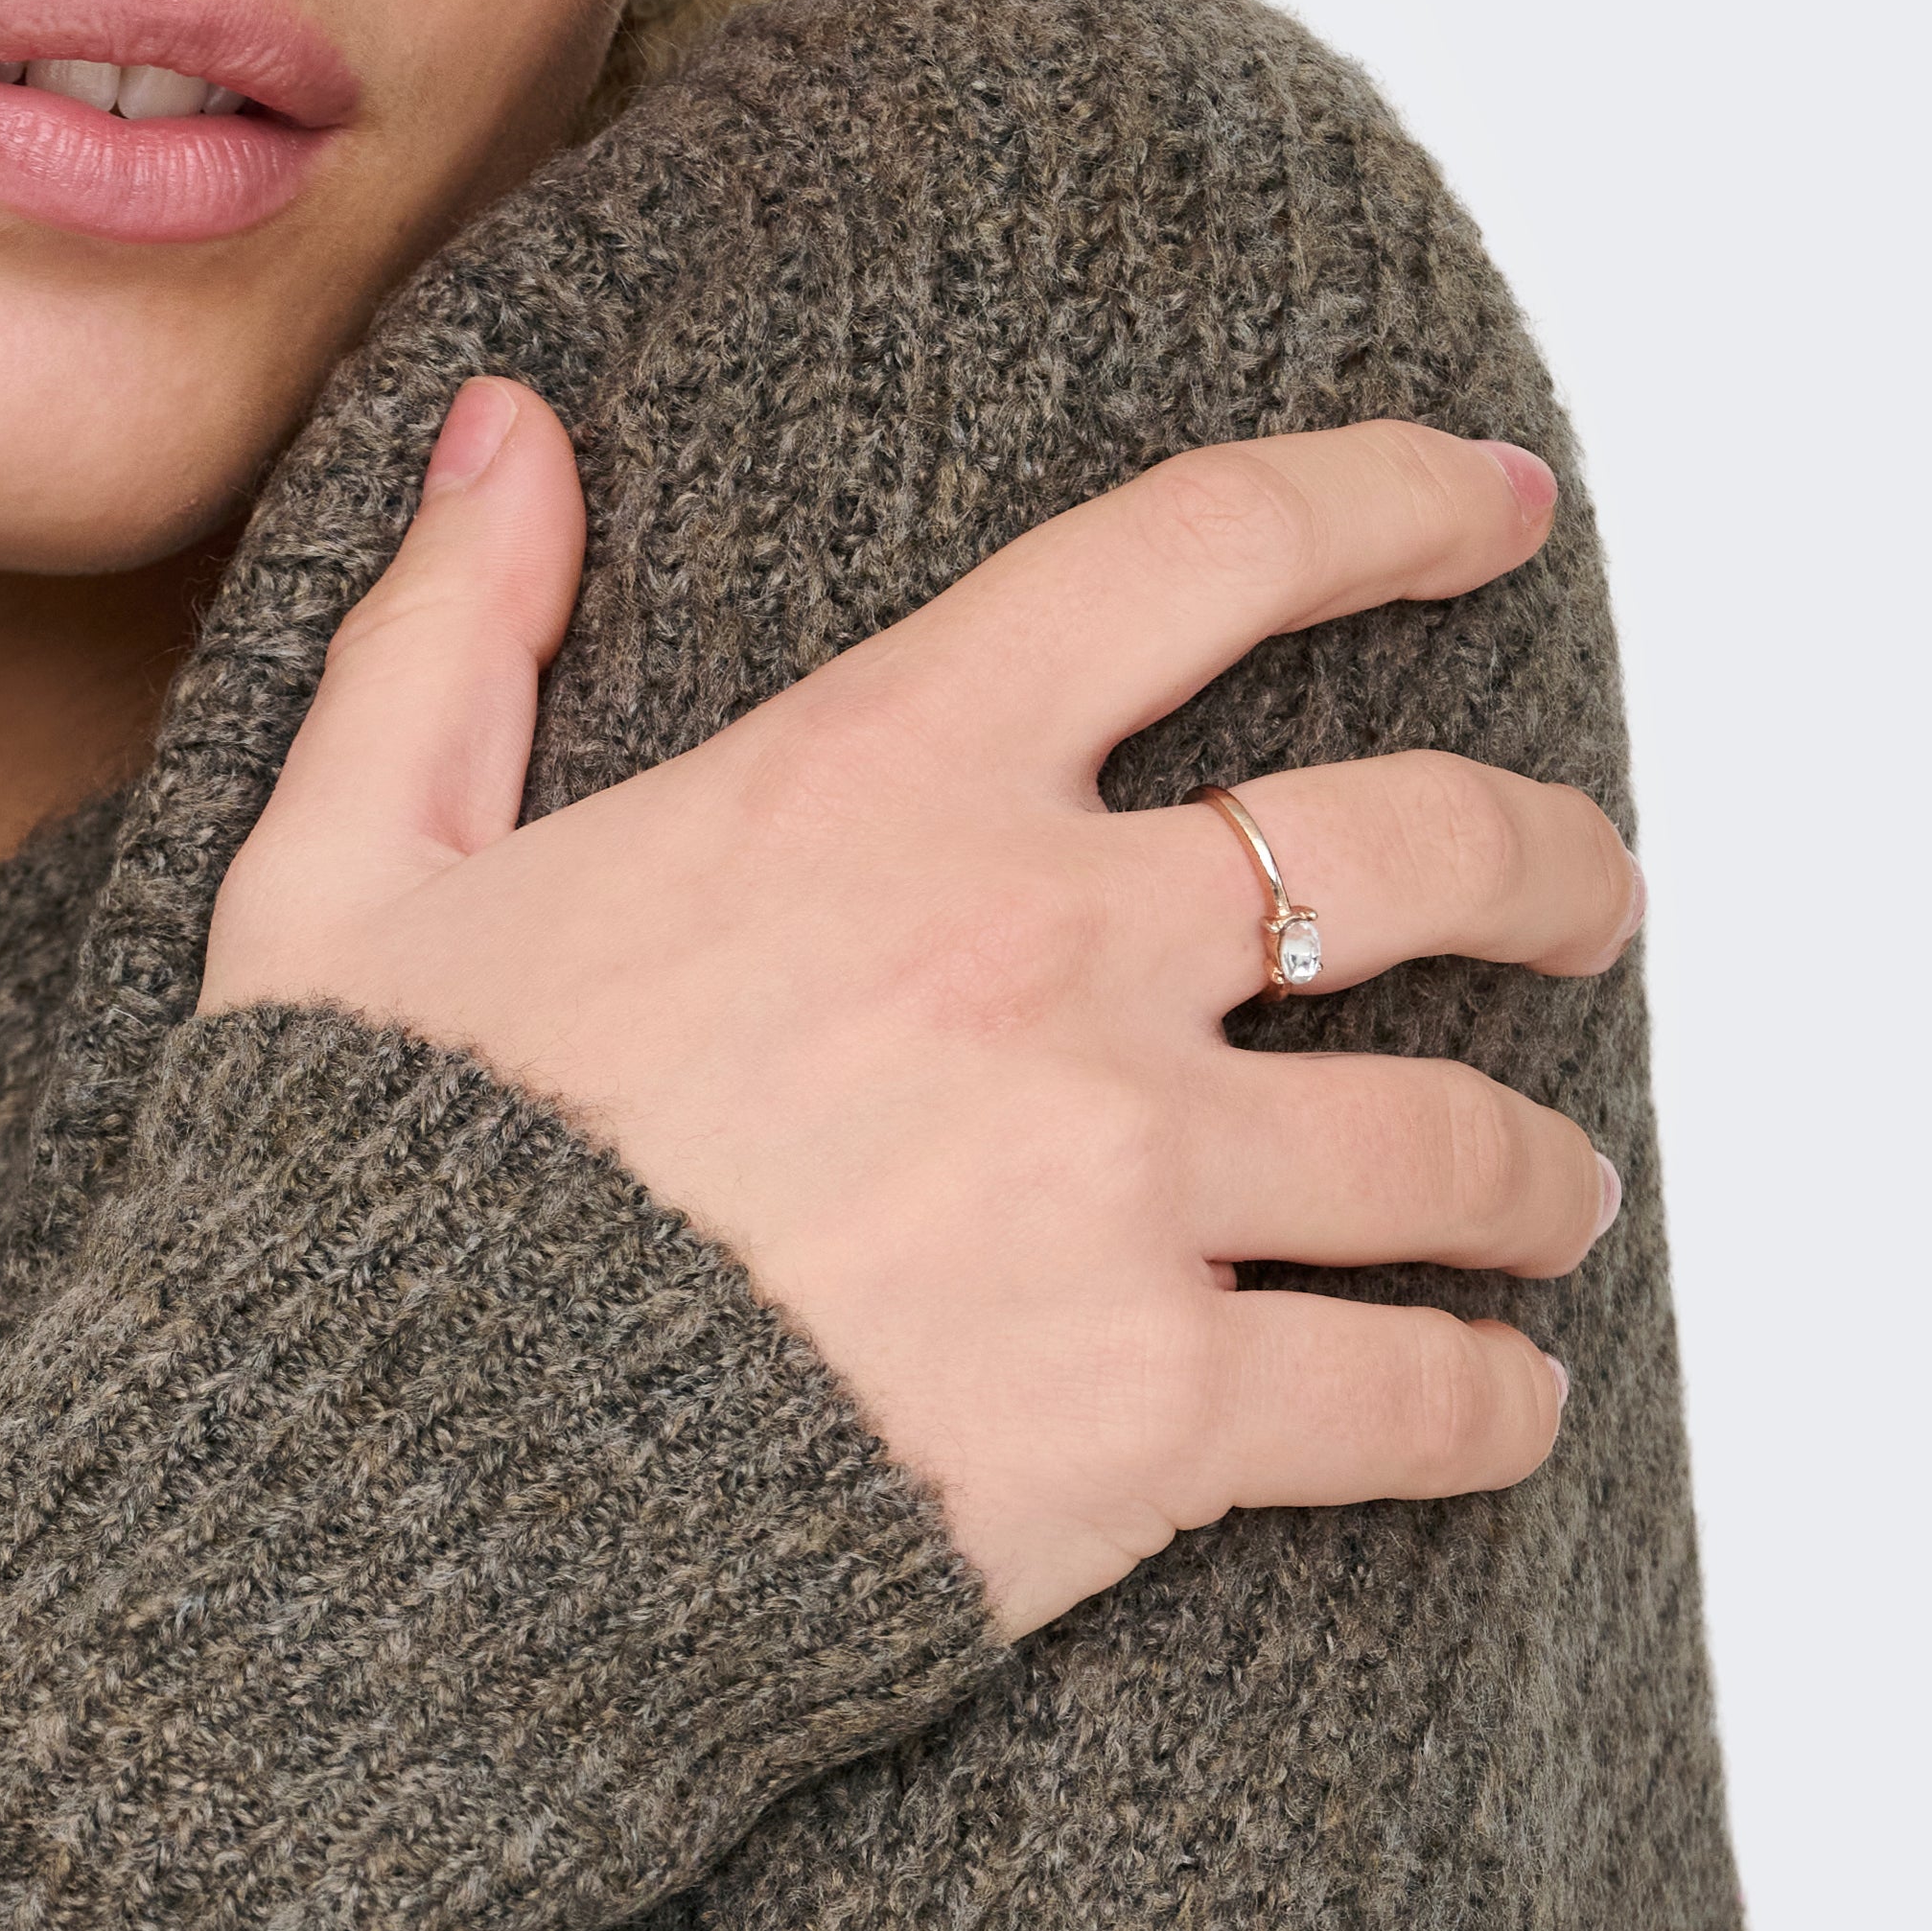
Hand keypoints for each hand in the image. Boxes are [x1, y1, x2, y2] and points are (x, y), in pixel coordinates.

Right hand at [202, 392, 1634, 1636]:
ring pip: (1459, 1144)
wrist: (382, 1498)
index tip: (1494, 508)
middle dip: (1552, 865)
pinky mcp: (1162, 1412)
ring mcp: (1128, 1180)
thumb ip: (450, 640)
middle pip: (1423, 846)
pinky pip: (1423, 1398)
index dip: (1388, 501)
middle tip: (1589, 900)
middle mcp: (1050, 946)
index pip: (1207, 552)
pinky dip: (1490, 1404)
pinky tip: (1497, 1404)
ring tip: (1548, 1201)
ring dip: (1536, 1173)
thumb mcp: (343, 873)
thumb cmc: (361, 1186)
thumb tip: (504, 431)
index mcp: (879, 778)